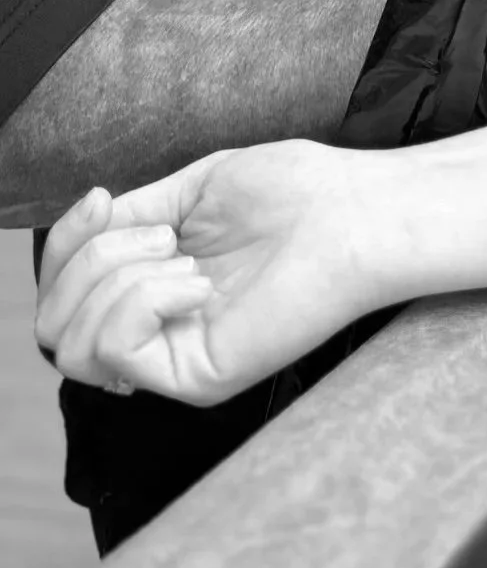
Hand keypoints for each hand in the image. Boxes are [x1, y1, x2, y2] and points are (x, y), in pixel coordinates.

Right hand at [33, 141, 385, 405]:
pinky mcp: (198, 376)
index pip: (61, 294)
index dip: (62, 244)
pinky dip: (144, 299)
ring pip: (73, 343)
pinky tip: (197, 282)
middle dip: (87, 262)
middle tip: (164, 235)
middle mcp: (157, 331)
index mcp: (152, 287)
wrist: (352, 211)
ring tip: (184, 258)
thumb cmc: (295, 194)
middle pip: (53, 325)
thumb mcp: (191, 191)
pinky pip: (119, 348)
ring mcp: (175, 358)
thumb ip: (130, 218)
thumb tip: (85, 222)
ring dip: (116, 278)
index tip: (101, 199)